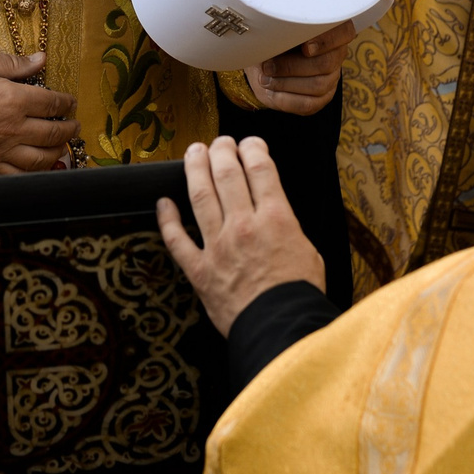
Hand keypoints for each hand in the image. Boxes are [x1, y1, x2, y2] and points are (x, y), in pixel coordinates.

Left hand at [155, 136, 323, 334]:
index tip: (250, 144)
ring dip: (194, 169)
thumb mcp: (310, 253)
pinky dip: (167, 219)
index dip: (253, 149)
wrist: (281, 331)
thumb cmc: (299, 297)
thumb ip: (289, 230)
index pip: (260, 169)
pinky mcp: (200, 270)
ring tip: (193, 153)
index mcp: (277, 220)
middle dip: (222, 151)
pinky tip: (163, 202)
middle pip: (227, 174)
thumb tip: (277, 218)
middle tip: (219, 142)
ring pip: (200, 196)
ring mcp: (218, 246)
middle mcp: (244, 226)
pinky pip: (177, 239)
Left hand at [243, 20, 353, 114]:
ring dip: (285, 83)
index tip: (305, 46)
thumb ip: (284, 30)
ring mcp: (331, 79)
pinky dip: (285, 98)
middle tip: (268, 66)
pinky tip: (270, 92)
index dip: (327, 41)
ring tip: (264, 79)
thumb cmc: (272, 41)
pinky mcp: (320, 99)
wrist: (262, 65)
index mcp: (331, 31)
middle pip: (326, 63)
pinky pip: (307, 104)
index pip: (344, 32)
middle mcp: (336, 55)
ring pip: (317, 85)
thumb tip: (275, 35)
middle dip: (292, 66)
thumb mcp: (276, 30)